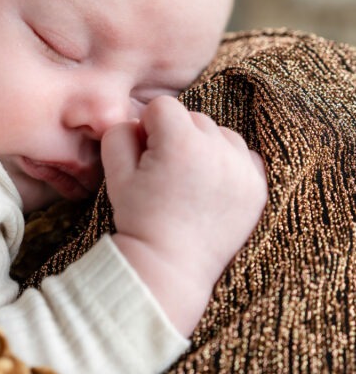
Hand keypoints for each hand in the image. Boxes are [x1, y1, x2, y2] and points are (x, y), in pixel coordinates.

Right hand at [102, 96, 266, 335]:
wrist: (170, 267)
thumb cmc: (139, 219)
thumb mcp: (115, 173)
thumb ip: (120, 134)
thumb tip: (138, 122)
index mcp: (180, 141)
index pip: (162, 106)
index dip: (147, 128)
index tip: (145, 157)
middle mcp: (217, 149)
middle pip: (194, 117)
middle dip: (176, 136)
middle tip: (165, 173)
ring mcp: (242, 169)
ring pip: (221, 134)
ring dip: (204, 146)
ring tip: (189, 180)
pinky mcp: (257, 188)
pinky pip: (245, 155)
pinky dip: (230, 163)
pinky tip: (212, 186)